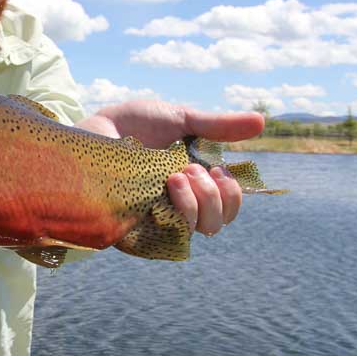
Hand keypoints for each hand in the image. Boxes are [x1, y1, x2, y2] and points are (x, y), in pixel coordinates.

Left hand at [77, 100, 264, 235]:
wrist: (93, 127)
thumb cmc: (132, 123)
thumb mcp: (180, 119)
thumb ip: (218, 126)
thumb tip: (263, 122)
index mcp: (193, 184)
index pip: (226, 209)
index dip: (232, 196)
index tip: (219, 170)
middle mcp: (176, 205)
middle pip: (215, 224)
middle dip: (213, 197)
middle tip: (190, 169)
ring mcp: (155, 217)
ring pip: (195, 231)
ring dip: (196, 202)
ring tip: (174, 175)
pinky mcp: (132, 227)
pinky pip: (164, 236)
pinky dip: (174, 213)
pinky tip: (163, 189)